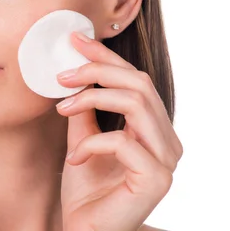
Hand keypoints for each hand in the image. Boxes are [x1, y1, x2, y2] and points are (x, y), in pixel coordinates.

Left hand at [55, 31, 182, 230]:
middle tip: (62, 73)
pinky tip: (74, 158)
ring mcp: (167, 161)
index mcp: (154, 129)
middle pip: (139, 84)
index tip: (76, 40)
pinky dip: (91, 143)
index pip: (136, 80)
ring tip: (62, 107)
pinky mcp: (157, 179)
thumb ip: (84, 110)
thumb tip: (73, 72)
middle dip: (97, 71)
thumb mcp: (81, 139)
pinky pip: (123, 141)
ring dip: (92, 98)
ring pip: (137, 103)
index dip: (106, 57)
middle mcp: (167, 141)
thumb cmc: (85, 190)